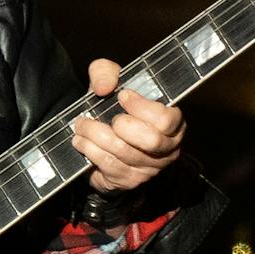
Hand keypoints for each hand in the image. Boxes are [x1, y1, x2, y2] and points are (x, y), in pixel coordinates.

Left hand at [73, 58, 184, 192]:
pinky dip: (90, 150)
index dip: (142, 107)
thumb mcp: (111, 83)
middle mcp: (167, 148)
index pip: (165, 119)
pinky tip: (81, 141)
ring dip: (96, 136)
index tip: (122, 96)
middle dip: (121, 125)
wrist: (102, 142)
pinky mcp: (130, 181)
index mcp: (173, 122)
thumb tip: (103, 87)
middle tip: (105, 117)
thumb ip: (107, 72)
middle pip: (150, 140)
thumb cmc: (114, 109)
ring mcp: (150, 168)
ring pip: (124, 152)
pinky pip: (109, 165)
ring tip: (82, 126)